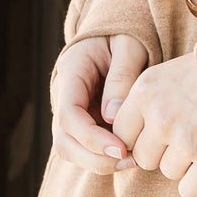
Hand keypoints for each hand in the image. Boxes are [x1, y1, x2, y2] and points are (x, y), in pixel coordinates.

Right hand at [49, 34, 149, 174]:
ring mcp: (69, 111)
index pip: (69, 115)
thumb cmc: (126, 36)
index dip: (92, 138)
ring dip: (98, 162)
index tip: (121, 149)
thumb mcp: (130, 47)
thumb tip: (112, 116)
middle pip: (64, 140)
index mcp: (71, 72)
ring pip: (70, 150)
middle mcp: (63, 95)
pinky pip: (84, 148)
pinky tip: (129, 156)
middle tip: (130, 161)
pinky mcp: (81, 122)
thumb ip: (122, 77)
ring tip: (133, 160)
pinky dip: (103, 157)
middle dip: (94, 158)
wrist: (117, 34)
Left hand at [111, 52, 196, 196]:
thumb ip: (146, 102)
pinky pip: (188, 190)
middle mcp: (160, 116)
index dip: (141, 136)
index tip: (159, 132)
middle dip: (162, 152)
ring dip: (185, 164)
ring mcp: (186, 140)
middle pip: (143, 158)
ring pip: (167, 173)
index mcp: (146, 91)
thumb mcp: (170, 73)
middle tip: (187, 136)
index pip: (122, 134)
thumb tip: (122, 139)